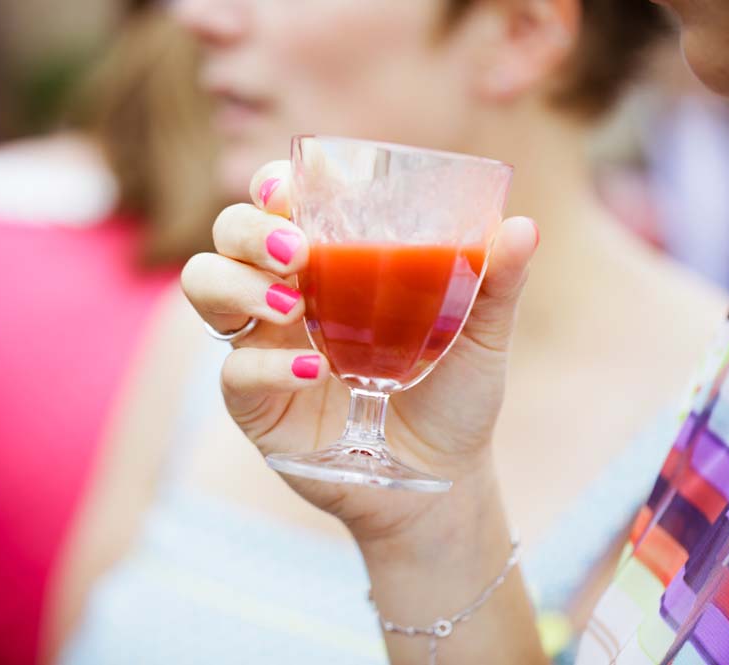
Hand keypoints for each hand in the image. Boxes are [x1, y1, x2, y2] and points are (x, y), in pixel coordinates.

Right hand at [181, 160, 538, 545]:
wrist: (441, 480)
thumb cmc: (453, 397)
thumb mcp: (481, 338)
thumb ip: (496, 283)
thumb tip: (523, 227)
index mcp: (329, 270)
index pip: (278, 209)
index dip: (270, 188)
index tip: (288, 187)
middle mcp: (285, 299)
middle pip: (227, 237)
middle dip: (248, 232)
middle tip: (298, 254)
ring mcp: (262, 350)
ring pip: (205, 288)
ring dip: (237, 285)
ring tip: (290, 307)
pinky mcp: (255, 406)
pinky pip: (233, 372)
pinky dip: (266, 367)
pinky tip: (314, 372)